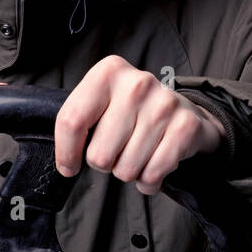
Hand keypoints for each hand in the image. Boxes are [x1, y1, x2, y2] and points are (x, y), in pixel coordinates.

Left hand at [53, 56, 225, 195]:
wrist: (183, 111)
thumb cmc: (131, 111)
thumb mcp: (101, 102)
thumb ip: (79, 121)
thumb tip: (66, 162)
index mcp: (108, 72)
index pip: (72, 120)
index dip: (66, 152)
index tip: (69, 166)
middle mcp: (137, 84)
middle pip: (98, 154)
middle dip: (104, 163)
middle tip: (116, 150)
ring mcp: (164, 104)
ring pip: (126, 169)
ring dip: (128, 171)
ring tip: (137, 153)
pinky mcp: (185, 126)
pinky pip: (153, 175)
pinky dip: (149, 180)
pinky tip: (153, 164)